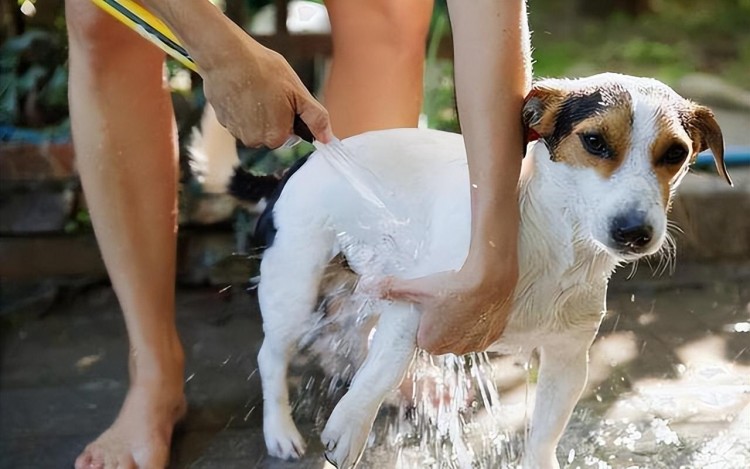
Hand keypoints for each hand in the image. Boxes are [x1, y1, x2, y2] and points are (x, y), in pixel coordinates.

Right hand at [139, 0, 332, 147]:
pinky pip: (238, 118)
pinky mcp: (222, 120)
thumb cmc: (264, 70)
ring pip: (254, 126)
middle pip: (271, 133)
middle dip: (273, 116)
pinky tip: (241, 89)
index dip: (290, 117)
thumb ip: (316, 118)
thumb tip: (328, 139)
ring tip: (255, 88)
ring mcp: (235, 131)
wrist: (226, 55)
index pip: (290, 136)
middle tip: (270, 91)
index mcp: (275, 137)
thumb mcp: (298, 92)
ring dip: (256, 111)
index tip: (284, 98)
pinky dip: (241, 106)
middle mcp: (254, 140)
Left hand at [380, 260, 517, 354]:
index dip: (424, 320)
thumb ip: (391, 289)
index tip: (429, 305)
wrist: (491, 279)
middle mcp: (453, 350)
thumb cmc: (452, 285)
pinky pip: (481, 334)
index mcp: (430, 343)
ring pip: (462, 337)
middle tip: (445, 301)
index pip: (421, 336)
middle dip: (442, 324)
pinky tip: (477, 307)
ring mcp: (475, 346)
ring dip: (461, 325)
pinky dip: (478, 324)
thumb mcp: (418, 287)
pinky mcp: (493, 338)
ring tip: (462, 302)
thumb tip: (366, 285)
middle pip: (442, 338)